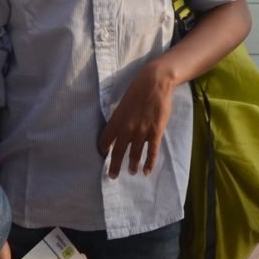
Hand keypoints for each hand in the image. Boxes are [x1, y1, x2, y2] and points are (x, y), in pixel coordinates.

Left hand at [100, 63, 175, 177]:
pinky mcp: (155, 131)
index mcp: (116, 120)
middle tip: (112, 176)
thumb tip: (119, 132)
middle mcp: (127, 128)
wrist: (155, 82)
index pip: (105, 140)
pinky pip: (152, 151)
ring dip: (132, 165)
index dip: (103, 150)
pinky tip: (146, 171)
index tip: (103, 156)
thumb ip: (120, 120)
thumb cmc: (137, 90)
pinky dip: (149, 163)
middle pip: (118, 152)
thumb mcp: (123, 105)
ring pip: (135, 154)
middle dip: (114, 166)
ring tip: (131, 172)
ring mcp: (142, 131)